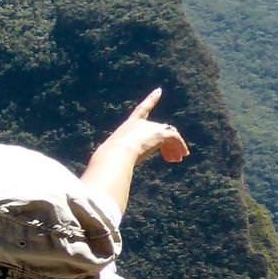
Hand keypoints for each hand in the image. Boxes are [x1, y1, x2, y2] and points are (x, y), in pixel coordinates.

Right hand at [82, 88, 188, 215]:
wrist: (115, 155)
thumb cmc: (107, 161)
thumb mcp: (108, 161)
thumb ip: (109, 168)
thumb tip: (96, 188)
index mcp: (128, 127)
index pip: (141, 110)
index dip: (151, 100)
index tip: (159, 90)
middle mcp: (141, 124)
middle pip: (159, 129)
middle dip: (165, 143)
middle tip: (173, 158)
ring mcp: (151, 128)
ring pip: (169, 135)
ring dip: (175, 147)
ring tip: (179, 159)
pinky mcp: (160, 134)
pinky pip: (174, 139)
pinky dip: (179, 147)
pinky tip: (181, 157)